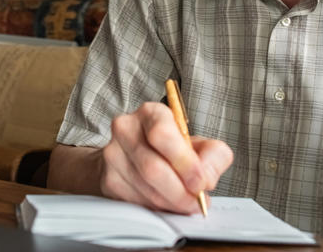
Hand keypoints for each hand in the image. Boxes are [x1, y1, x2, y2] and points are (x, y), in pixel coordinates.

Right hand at [99, 102, 232, 213]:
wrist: (132, 156)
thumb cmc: (168, 149)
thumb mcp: (198, 144)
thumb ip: (214, 155)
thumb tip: (206, 177)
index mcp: (151, 113)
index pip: (162, 135)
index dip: (185, 163)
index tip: (200, 181)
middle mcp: (127, 129)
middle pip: (153, 168)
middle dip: (180, 192)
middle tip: (196, 201)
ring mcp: (113, 154)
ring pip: (146, 189)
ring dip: (171, 203)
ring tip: (184, 203)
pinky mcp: (108, 179)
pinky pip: (136, 201)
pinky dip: (157, 208)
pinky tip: (166, 202)